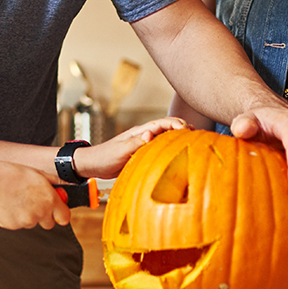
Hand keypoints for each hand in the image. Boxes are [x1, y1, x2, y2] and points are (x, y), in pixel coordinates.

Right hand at [0, 161, 71, 229]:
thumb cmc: (13, 174)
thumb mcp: (38, 174)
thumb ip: (55, 183)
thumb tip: (70, 185)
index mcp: (49, 200)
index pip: (64, 218)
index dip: (60, 214)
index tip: (57, 211)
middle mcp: (40, 213)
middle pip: (48, 224)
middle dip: (44, 216)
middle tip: (33, 202)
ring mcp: (25, 221)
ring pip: (31, 223)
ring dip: (28, 215)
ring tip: (17, 199)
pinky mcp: (12, 226)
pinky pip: (18, 224)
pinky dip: (15, 217)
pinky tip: (9, 204)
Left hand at [72, 116, 187, 178]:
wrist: (92, 165)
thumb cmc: (105, 157)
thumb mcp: (121, 150)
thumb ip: (136, 142)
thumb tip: (151, 133)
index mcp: (139, 132)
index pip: (161, 123)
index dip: (175, 124)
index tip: (187, 129)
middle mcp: (143, 135)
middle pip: (166, 127)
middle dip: (181, 127)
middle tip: (196, 133)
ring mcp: (143, 143)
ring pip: (164, 136)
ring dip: (177, 136)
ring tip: (192, 141)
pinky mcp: (141, 153)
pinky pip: (159, 147)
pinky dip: (169, 147)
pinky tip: (176, 154)